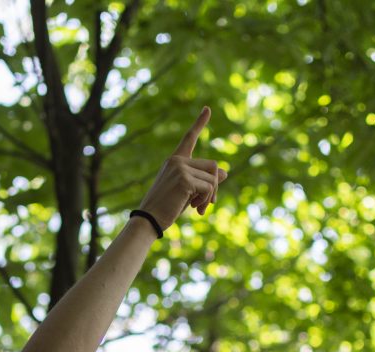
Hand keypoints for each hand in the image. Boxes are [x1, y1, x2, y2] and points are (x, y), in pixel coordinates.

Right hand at [137, 106, 227, 228]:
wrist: (149, 219)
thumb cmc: (166, 207)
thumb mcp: (188, 191)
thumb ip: (203, 180)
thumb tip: (225, 172)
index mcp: (175, 160)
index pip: (189, 138)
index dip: (200, 123)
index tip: (208, 109)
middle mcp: (177, 160)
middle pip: (212, 166)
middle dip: (215, 187)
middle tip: (208, 204)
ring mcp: (180, 168)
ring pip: (213, 178)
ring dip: (210, 196)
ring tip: (198, 208)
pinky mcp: (185, 179)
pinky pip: (209, 188)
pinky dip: (206, 200)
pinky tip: (195, 209)